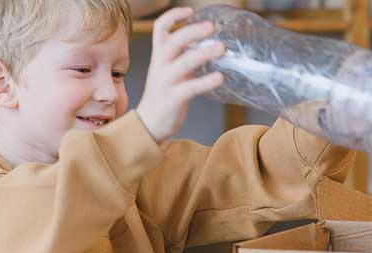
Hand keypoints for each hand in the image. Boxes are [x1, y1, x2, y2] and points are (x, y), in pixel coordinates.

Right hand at [137, 8, 225, 142]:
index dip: (173, 16)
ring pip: (183, 62)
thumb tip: (208, 45)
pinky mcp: (174, 98)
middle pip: (173, 41)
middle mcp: (160, 65)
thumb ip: (183, 57)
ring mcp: (166, 82)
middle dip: (193, 31)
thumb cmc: (164, 94)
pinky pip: (191, 87)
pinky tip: (220, 77)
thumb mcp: (169, 70)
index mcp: (159, 56)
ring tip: (221, 48)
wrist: (149, 123)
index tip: (190, 10)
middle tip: (212, 26)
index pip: (160, 28)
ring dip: (203, 53)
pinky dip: (206, 81)